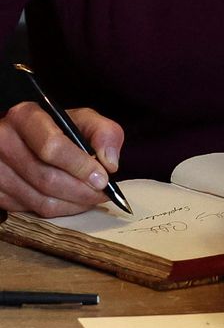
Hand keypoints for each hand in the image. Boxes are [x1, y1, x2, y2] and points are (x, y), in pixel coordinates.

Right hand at [0, 103, 123, 217]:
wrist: (25, 137)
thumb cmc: (57, 127)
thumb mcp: (81, 119)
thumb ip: (103, 132)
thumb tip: (110, 163)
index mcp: (25, 117)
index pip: (51, 147)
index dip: (80, 165)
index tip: (102, 178)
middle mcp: (4, 142)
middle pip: (47, 178)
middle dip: (81, 190)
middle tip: (102, 194)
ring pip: (40, 200)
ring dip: (72, 204)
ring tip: (91, 198)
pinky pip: (32, 210)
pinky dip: (58, 210)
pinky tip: (72, 201)